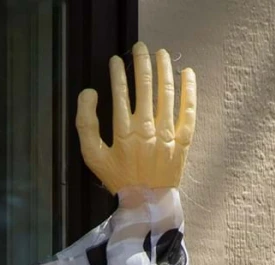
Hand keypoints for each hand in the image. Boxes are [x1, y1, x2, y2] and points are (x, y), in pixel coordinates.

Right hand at [77, 41, 194, 194]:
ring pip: (167, 93)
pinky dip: (189, 90)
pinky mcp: (183, 141)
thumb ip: (86, 124)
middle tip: (140, 48)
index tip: (116, 61)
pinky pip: (189, 111)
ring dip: (164, 68)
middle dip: (142, 62)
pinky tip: (187, 73)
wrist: (146, 205)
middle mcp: (147, 129)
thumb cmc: (119, 180)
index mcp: (124, 132)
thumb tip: (89, 93)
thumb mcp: (93, 157)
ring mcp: (167, 135)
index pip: (120, 92)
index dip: (118, 72)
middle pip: (145, 86)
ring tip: (161, 54)